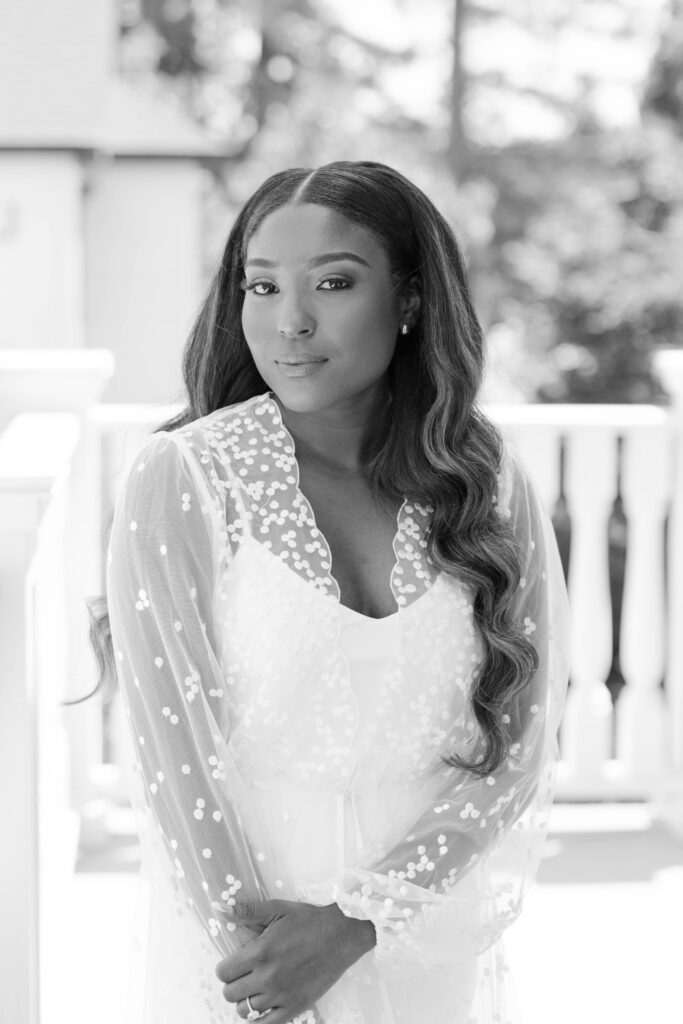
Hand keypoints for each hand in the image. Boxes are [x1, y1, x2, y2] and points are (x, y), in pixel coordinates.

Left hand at [214, 898, 375, 1022]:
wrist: (342, 935)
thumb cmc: (310, 920)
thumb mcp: (278, 909)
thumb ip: (247, 911)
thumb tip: (219, 909)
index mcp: (260, 952)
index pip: (223, 972)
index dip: (225, 967)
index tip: (234, 963)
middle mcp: (267, 977)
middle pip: (230, 994)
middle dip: (233, 983)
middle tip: (245, 974)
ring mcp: (281, 995)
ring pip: (244, 1011)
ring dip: (245, 1000)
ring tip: (256, 988)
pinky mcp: (295, 1007)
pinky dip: (260, 1018)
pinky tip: (264, 1005)